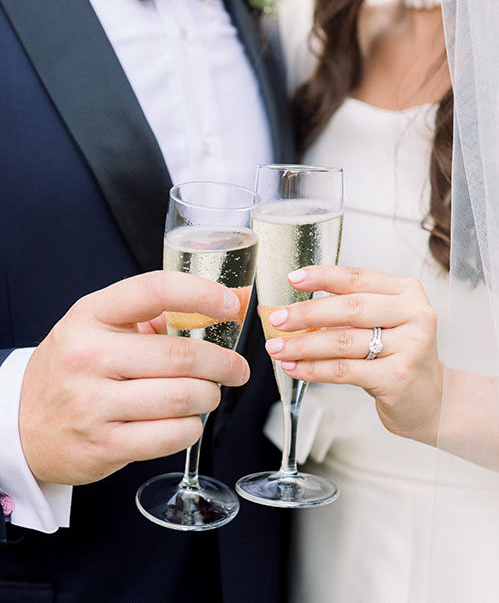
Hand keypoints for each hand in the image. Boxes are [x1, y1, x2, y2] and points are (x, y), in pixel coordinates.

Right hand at [19, 271, 248, 484]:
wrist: (23, 423)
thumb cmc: (74, 368)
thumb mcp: (96, 326)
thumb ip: (147, 315)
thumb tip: (215, 312)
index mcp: (91, 315)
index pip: (154, 290)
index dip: (200, 293)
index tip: (229, 304)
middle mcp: (88, 355)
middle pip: (180, 355)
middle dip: (222, 363)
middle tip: (236, 368)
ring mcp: (92, 403)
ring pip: (183, 398)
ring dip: (210, 396)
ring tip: (209, 394)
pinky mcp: (103, 445)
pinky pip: (171, 436)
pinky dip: (192, 428)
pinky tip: (187, 420)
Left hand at [263, 266, 443, 445]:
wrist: (432, 401)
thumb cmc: (400, 356)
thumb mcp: (383, 323)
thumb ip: (350, 310)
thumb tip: (295, 309)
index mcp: (407, 292)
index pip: (358, 278)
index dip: (323, 276)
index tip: (294, 278)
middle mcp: (414, 315)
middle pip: (350, 308)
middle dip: (307, 313)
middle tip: (278, 318)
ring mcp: (410, 347)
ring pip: (343, 341)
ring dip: (304, 344)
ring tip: (278, 348)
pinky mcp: (398, 378)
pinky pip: (345, 370)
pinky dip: (314, 369)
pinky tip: (295, 367)